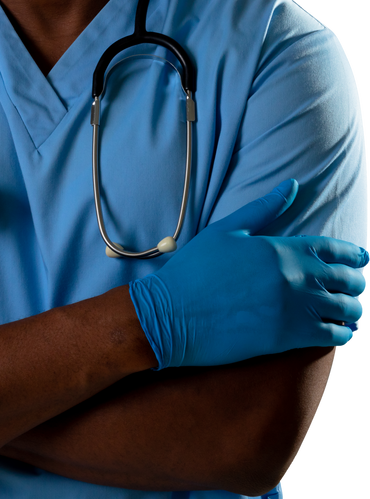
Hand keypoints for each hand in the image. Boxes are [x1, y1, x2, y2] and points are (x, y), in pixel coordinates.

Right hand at [129, 179, 366, 369]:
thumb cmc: (195, 269)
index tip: (362, 259)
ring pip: (346, 310)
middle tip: (359, 286)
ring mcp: (294, 309)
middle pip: (347, 280)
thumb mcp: (226, 230)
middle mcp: (296, 277)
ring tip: (354, 311)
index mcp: (282, 248)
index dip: (354, 254)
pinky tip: (343, 333)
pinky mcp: (288, 338)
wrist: (172, 313)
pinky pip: (333, 337)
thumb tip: (292, 184)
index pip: (334, 248)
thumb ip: (264, 208)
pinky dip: (344, 335)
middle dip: (358, 282)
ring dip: (355, 310)